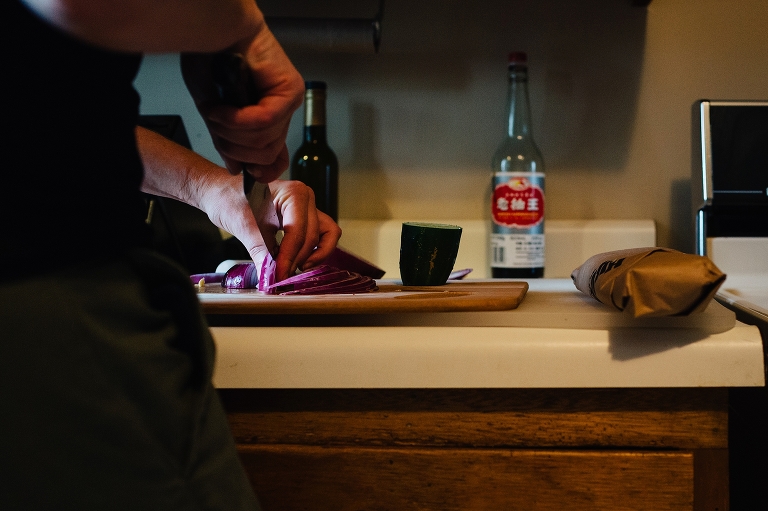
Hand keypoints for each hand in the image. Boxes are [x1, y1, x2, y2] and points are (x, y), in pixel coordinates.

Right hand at [180, 24, 303, 182]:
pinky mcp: (290, 91)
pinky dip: (237, 119)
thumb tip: (238, 168)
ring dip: (231, 130)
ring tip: (216, 110)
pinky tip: (223, 108)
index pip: (276, 160)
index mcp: (268, 119)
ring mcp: (289, 102)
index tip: (243, 172)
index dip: (260, 171)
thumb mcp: (216, 115)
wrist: (213, 31)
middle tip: (216, 127)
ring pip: (264, 141)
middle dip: (234, 147)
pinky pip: (264, 122)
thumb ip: (230, 143)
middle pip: (266, 155)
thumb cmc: (211, 62)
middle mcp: (282, 112)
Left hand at [202, 177, 340, 281]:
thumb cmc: (231, 199)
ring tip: (295, 269)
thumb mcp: (243, 226)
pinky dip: (314, 252)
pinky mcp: (306, 220)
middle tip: (281, 277)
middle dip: (297, 259)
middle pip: (312, 236)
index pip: (297, 231)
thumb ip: (260, 251)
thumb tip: (270, 277)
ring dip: (314, 256)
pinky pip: (321, 237)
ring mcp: (309, 209)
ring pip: (326, 236)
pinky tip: (297, 263)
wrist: (223, 194)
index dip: (289, 257)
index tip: (279, 275)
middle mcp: (306, 199)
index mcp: (293, 193)